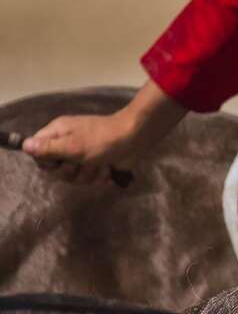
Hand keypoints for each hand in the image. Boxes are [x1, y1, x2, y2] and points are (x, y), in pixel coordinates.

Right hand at [23, 112, 147, 186]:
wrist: (137, 138)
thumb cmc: (104, 139)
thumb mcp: (73, 145)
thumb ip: (48, 148)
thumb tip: (24, 145)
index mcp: (58, 134)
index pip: (38, 154)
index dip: (47, 162)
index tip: (60, 161)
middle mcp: (67, 144)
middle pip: (56, 171)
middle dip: (71, 172)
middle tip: (83, 163)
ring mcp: (82, 155)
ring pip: (74, 178)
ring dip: (89, 175)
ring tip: (100, 165)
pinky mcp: (97, 164)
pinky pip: (90, 179)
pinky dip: (100, 177)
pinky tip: (109, 170)